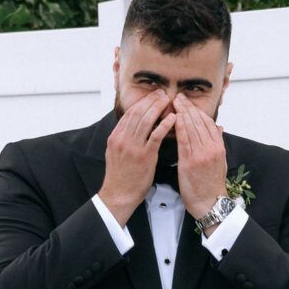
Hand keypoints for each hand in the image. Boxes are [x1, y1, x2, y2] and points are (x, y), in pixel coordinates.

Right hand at [99, 91, 175, 225]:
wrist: (119, 194)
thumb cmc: (121, 176)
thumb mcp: (116, 153)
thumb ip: (124, 139)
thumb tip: (132, 127)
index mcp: (116, 136)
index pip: (130, 113)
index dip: (143, 102)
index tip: (152, 96)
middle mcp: (123, 138)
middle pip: (138, 112)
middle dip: (152, 100)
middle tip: (163, 93)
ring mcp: (133, 147)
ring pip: (146, 120)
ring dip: (158, 108)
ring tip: (168, 101)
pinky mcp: (144, 156)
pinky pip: (156, 135)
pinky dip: (165, 125)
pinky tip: (173, 119)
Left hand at [174, 93, 226, 222]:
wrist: (210, 204)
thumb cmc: (212, 185)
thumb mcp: (221, 162)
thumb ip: (218, 143)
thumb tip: (220, 128)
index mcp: (218, 148)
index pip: (208, 123)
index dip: (197, 111)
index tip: (189, 103)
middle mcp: (211, 148)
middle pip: (199, 122)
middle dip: (188, 107)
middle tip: (179, 96)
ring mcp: (201, 155)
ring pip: (192, 128)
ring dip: (182, 113)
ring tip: (175, 102)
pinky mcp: (190, 162)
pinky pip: (184, 141)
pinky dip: (179, 128)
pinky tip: (174, 118)